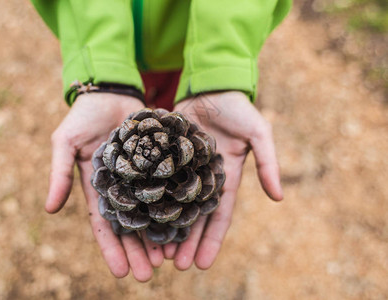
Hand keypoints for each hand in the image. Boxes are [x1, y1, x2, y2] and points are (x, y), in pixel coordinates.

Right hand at [47, 93, 162, 281]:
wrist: (111, 92)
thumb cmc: (83, 116)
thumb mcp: (65, 143)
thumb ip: (59, 174)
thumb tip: (50, 209)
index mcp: (98, 188)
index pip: (103, 224)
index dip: (111, 248)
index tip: (121, 272)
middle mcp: (121, 187)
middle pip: (130, 226)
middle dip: (137, 251)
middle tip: (149, 275)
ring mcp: (141, 177)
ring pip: (151, 212)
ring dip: (157, 236)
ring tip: (168, 259)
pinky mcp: (159, 164)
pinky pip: (168, 188)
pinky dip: (174, 206)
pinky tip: (183, 225)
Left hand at [164, 91, 282, 269]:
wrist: (212, 85)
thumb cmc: (237, 108)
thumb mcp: (259, 133)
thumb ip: (268, 163)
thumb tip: (279, 198)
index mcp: (226, 178)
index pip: (219, 215)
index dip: (212, 240)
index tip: (203, 264)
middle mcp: (203, 178)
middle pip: (194, 217)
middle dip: (187, 241)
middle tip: (176, 265)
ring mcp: (183, 169)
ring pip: (173, 204)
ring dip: (168, 228)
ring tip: (158, 252)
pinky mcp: (166, 157)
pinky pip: (157, 182)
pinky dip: (152, 200)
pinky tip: (143, 217)